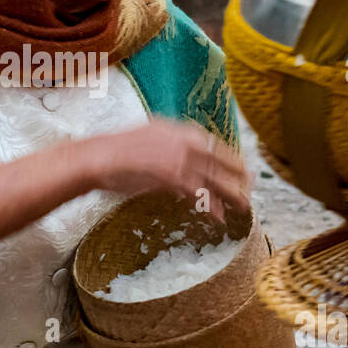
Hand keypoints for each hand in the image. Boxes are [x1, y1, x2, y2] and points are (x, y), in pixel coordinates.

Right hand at [87, 118, 249, 223]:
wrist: (98, 157)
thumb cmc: (117, 152)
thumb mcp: (149, 137)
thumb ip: (171, 145)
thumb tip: (184, 159)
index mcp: (179, 129)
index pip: (213, 144)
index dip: (229, 159)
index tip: (240, 169)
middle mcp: (184, 141)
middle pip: (221, 161)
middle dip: (239, 176)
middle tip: (250, 188)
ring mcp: (180, 159)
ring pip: (216, 179)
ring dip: (231, 194)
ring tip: (242, 206)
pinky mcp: (173, 177)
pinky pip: (200, 195)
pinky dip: (211, 208)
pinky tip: (218, 218)